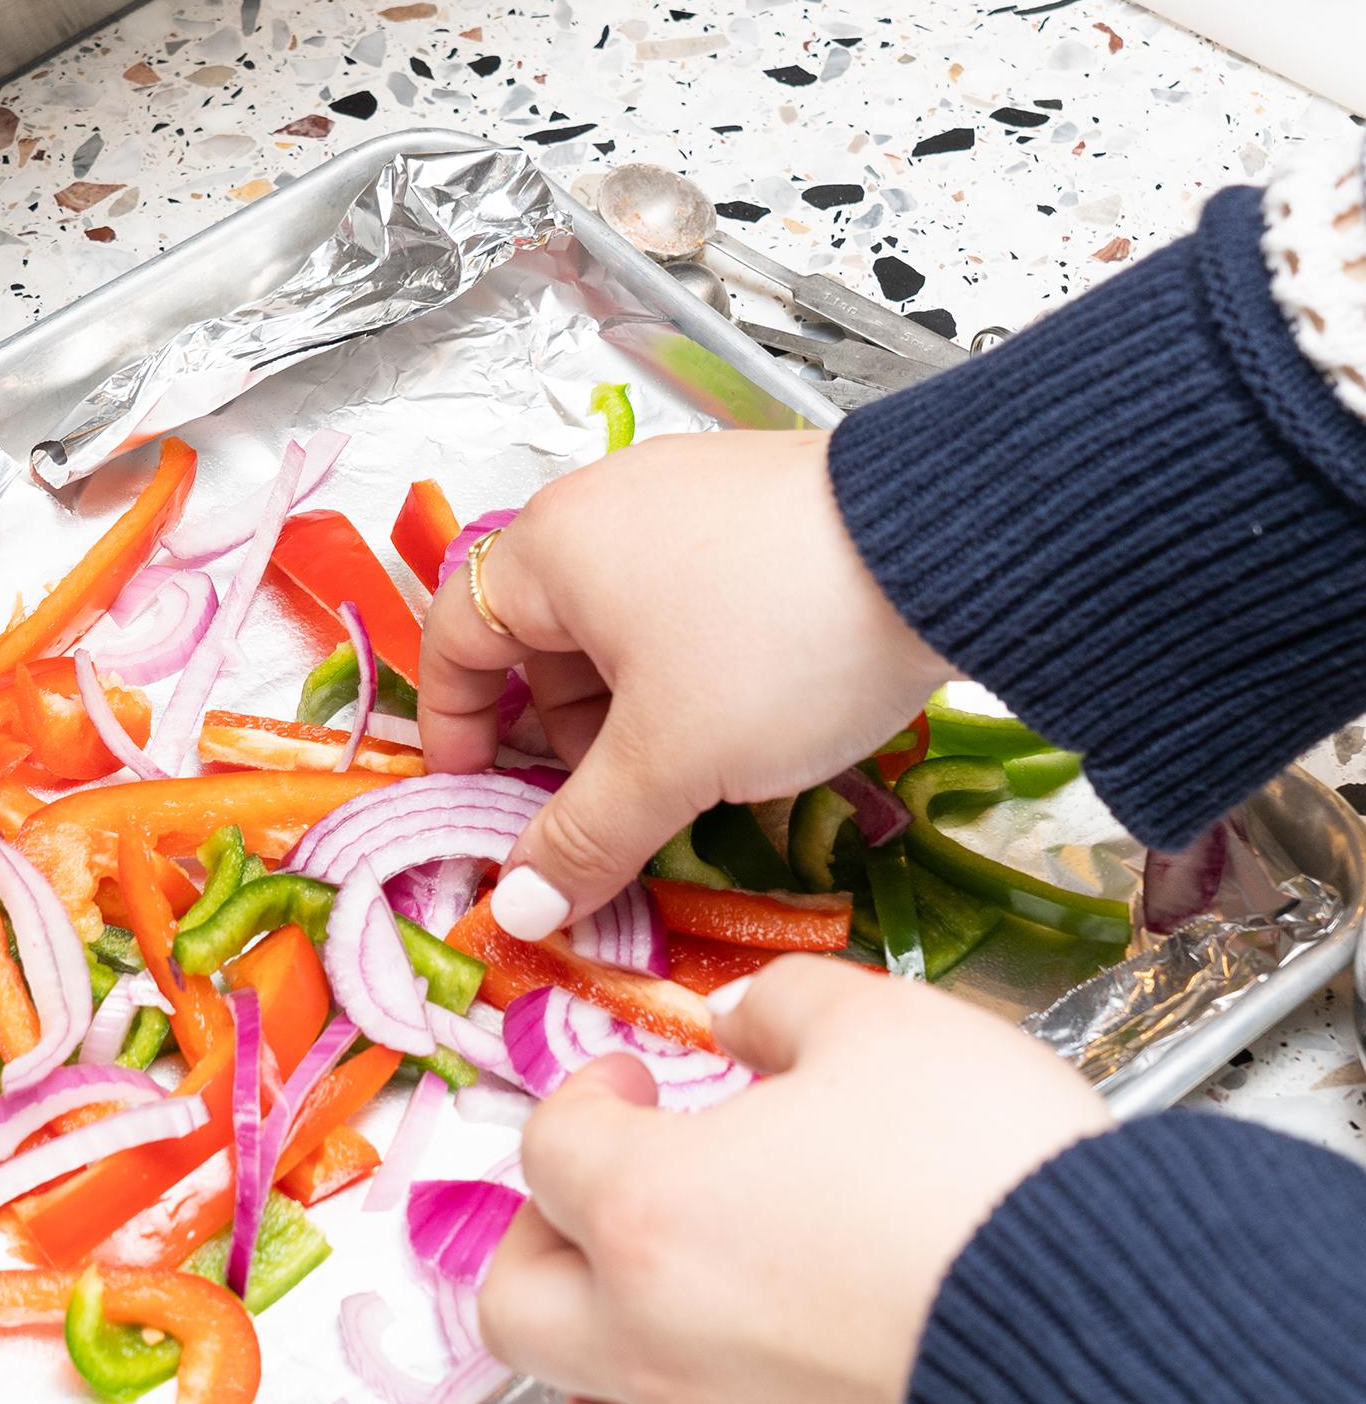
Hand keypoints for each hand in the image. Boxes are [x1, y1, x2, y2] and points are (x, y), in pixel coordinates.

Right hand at [418, 430, 948, 938]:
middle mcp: (608, 506)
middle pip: (544, 636)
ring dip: (634, 710)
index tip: (477, 794)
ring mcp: (690, 497)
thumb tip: (520, 906)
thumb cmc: (778, 643)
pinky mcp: (762, 510)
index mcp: (553, 547)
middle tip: (607, 806)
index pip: (456, 633)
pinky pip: (691, 601)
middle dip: (562, 732)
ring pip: (624, 625)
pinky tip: (746, 719)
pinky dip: (691, 670)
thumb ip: (584, 838)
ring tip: (690, 772)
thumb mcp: (669, 762)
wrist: (949, 551)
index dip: (454, 724)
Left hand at [479, 957, 1110, 1403]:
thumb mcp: (888, 1027)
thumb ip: (788, 1004)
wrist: (1113, 1347)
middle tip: (608, 1196)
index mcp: (652, 1210)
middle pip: (516, 1302)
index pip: (551, 1148)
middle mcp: (659, 1341)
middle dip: (545, 1235)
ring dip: (592, 1365)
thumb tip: (743, 1022)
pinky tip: (755, 1385)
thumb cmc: (983, 1177)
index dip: (584, 1096)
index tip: (633, 1081)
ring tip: (648, 1314)